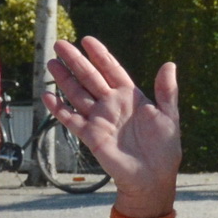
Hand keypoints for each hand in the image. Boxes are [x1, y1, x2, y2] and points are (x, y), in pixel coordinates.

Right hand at [44, 36, 179, 215]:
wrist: (153, 178)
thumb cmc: (165, 149)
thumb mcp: (169, 117)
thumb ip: (167, 91)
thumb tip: (169, 64)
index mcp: (131, 97)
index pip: (112, 70)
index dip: (100, 55)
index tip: (87, 40)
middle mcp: (112, 105)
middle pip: (90, 78)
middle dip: (75, 61)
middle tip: (60, 44)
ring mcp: (100, 119)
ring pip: (77, 94)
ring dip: (64, 79)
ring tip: (51, 63)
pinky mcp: (91, 136)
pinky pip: (71, 119)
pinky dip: (59, 108)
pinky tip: (48, 95)